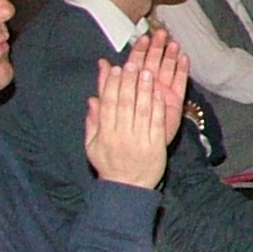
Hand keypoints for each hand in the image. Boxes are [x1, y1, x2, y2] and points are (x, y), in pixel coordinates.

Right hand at [84, 34, 185, 190]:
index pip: (108, 105)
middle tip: (132, 63)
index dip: (111, 85)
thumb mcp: (92, 146)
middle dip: (128, 82)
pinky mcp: (155, 145)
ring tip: (147, 71)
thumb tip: (92, 100)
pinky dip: (158, 107)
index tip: (115, 68)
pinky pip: (157, 123)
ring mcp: (139, 140)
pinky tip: (160, 92)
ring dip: (145, 90)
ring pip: (142, 110)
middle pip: (125, 104)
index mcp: (105, 134)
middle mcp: (121, 135)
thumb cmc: (109, 164)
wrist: (127, 188)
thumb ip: (92, 122)